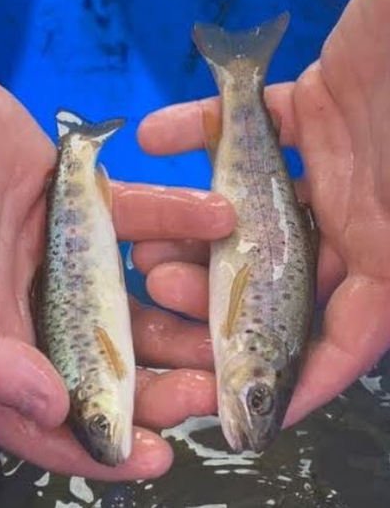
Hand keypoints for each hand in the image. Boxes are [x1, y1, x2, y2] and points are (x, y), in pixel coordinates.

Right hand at [0, 63, 234, 479]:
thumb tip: (53, 409)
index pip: (43, 416)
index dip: (97, 445)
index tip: (156, 455)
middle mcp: (30, 309)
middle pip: (101, 367)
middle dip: (156, 386)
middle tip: (206, 389)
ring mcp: (59, 259)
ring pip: (131, 304)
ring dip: (180, 314)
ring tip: (223, 316)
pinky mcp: (81, 204)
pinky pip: (140, 219)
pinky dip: (179, 217)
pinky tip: (218, 217)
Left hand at [136, 0, 389, 431]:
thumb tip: (365, 338)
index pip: (346, 336)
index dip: (297, 379)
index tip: (238, 407)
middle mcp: (365, 213)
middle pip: (280, 276)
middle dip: (219, 298)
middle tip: (163, 294)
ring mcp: (338, 159)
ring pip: (253, 209)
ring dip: (196, 225)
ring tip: (147, 238)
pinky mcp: (312, 103)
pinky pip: (245, 122)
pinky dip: (200, 127)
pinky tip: (154, 136)